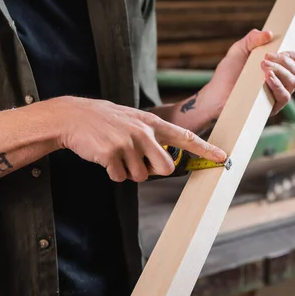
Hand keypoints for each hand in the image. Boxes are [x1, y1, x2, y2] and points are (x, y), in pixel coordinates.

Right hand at [55, 96, 226, 181]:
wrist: (72, 117)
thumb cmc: (106, 122)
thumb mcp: (132, 121)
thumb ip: (151, 138)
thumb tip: (166, 164)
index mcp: (151, 123)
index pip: (184, 137)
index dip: (205, 148)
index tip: (222, 157)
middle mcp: (143, 132)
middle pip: (165, 167)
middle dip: (153, 171)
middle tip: (136, 162)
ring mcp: (127, 142)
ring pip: (140, 176)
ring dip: (128, 171)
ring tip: (115, 154)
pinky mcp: (111, 153)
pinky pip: (120, 178)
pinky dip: (112, 173)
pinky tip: (104, 157)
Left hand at [201, 29, 294, 116]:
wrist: (215, 96)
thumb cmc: (227, 74)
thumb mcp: (238, 50)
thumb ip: (252, 39)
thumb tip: (269, 33)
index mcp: (277, 69)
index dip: (292, 55)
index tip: (280, 50)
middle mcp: (280, 82)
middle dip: (285, 61)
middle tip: (266, 57)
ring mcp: (276, 96)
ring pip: (293, 83)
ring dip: (281, 71)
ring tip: (263, 66)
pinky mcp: (271, 108)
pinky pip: (284, 96)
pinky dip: (278, 85)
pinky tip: (268, 77)